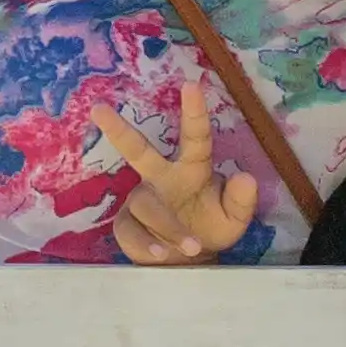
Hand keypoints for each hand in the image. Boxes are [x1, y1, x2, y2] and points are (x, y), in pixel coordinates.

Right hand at [89, 77, 259, 265]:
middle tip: (98, 108)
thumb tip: (247, 177)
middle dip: (118, 130)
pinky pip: (132, 230)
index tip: (192, 84)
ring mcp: (141, 200)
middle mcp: (161, 177)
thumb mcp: (234, 219)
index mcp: (192, 168)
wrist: (190, 263)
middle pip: (137, 149)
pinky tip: (161, 255)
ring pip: (146, 206)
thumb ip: (242, 200)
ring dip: (169, 227)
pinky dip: (147, 244)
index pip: (194, 137)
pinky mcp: (127, 224)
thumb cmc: (211, 228)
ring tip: (193, 247)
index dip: (194, 112)